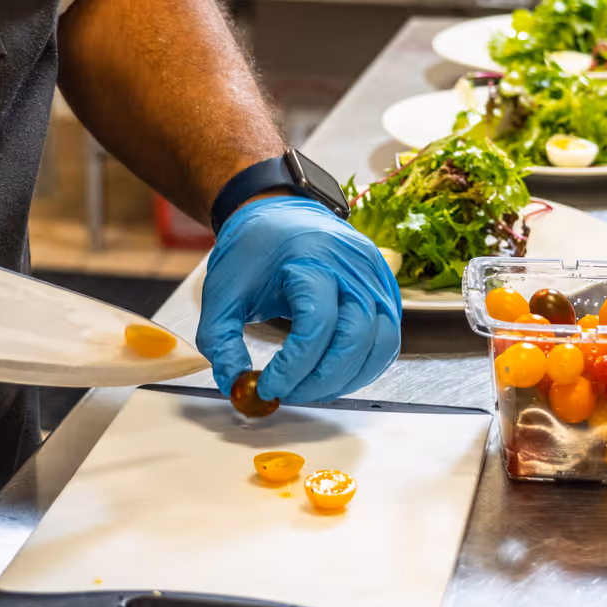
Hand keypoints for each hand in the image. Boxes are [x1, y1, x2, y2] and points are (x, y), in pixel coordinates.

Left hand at [196, 196, 401, 404]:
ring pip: (380, 345)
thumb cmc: (254, 249)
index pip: (317, 324)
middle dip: (321, 379)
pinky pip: (386, 341)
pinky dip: (362, 367)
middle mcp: (354, 268)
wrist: (280, 213)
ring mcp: (376, 279)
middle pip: (355, 339)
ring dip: (346, 379)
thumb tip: (234, 385)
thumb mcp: (223, 291)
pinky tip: (331, 373)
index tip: (268, 387)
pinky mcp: (385, 291)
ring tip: (307, 386)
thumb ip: (220, 340)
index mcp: (312, 260)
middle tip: (288, 393)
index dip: (294, 366)